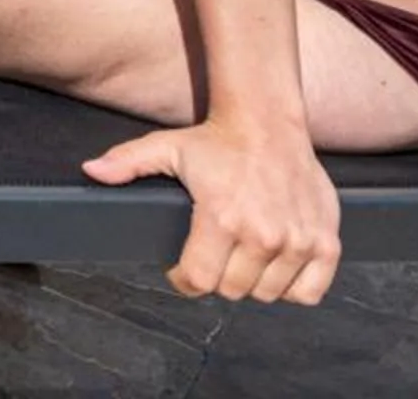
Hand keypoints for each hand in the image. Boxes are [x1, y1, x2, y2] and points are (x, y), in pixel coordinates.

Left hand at [84, 120, 341, 303]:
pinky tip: (277, 265)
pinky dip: (293, 288)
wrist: (268, 122)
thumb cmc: (216, 140)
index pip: (198, 281)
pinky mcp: (326, 243)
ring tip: (243, 255)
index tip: (182, 269)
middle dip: (217, 278)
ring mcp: (297, 241)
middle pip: (232, 291)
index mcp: (222, 218)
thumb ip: (127, 163)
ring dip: (253, 282)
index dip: (183, 279)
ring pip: (267, 295)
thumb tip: (91, 171)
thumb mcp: (166, 147)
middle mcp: (263, 235)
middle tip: (215, 255)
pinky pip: (308, 293)